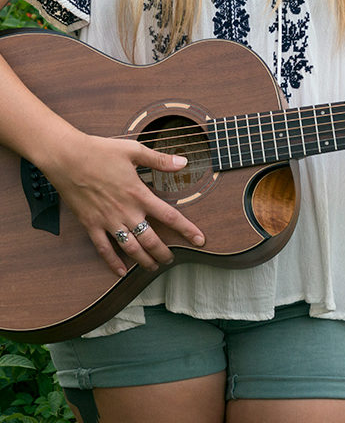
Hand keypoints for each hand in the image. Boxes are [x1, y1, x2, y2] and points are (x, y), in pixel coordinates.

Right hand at [42, 131, 204, 276]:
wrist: (66, 157)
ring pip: (130, 248)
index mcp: (139, 194)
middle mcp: (126, 212)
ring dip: (144, 260)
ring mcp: (107, 220)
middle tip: (172, 260)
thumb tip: (184, 162)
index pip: (170, 216)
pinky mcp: (91, 224)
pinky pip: (104, 249)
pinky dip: (113, 262)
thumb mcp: (134, 151)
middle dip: (164, 253)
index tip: (200, 240)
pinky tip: (121, 272)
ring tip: (153, 267)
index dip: (187, 230)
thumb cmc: (100, 151)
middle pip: (151, 240)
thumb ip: (160, 160)